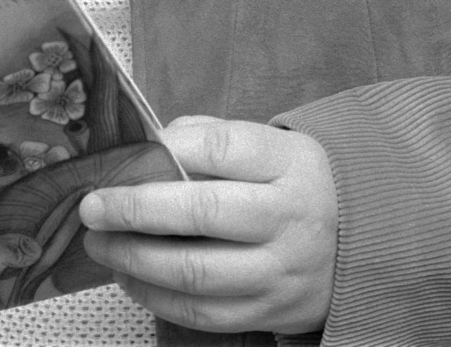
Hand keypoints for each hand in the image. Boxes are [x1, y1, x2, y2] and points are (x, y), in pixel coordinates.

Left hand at [78, 115, 337, 336]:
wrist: (358, 242)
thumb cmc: (290, 185)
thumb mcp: (268, 146)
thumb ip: (209, 138)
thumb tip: (146, 146)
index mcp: (289, 164)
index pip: (223, 148)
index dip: (168, 148)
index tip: (129, 153)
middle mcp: (289, 218)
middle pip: (203, 213)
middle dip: (135, 209)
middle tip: (93, 206)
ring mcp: (281, 271)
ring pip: (196, 272)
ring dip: (134, 259)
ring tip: (100, 244)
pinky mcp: (270, 311)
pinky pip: (203, 312)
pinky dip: (156, 297)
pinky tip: (129, 277)